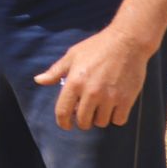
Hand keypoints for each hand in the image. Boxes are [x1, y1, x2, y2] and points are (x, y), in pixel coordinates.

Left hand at [34, 28, 154, 129]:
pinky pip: (119, 120)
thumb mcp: (72, 55)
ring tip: (101, 107)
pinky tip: (114, 107)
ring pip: (101, 122)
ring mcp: (110, 97)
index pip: (63, 111)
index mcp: (74, 82)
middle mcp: (91, 93)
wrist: (127, 42)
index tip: (66, 125)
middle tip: (85, 113)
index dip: (63, 122)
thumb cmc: (97, 47)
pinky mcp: (127, 99)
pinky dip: (116, 117)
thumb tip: (38, 80)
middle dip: (82, 121)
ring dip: (100, 118)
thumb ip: (55, 71)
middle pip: (83, 121)